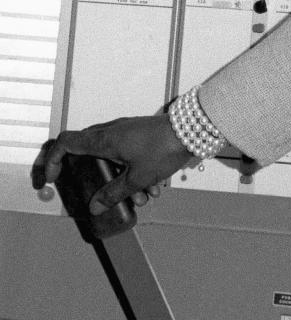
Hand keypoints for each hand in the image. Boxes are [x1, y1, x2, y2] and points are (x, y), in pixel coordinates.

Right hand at [32, 115, 190, 213]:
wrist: (193, 129)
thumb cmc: (164, 148)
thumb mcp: (137, 178)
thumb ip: (114, 194)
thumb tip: (95, 207)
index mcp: (104, 139)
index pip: (66, 142)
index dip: (53, 160)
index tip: (51, 179)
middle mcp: (111, 131)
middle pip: (86, 153)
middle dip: (93, 179)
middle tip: (96, 196)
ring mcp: (125, 131)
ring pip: (111, 158)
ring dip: (121, 181)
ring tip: (141, 199)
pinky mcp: (138, 135)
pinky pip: (127, 155)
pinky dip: (134, 173)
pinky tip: (153, 189)